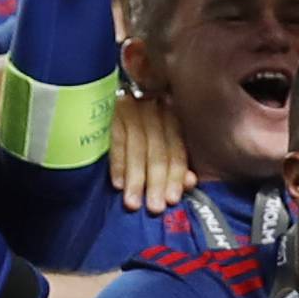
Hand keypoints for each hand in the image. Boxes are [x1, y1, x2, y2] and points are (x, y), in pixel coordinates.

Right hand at [109, 87, 194, 212]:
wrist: (108, 89)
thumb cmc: (142, 122)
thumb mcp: (165, 132)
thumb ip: (175, 156)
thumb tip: (190, 182)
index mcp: (172, 115)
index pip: (176, 148)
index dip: (176, 175)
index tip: (173, 199)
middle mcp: (154, 110)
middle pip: (158, 150)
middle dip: (157, 181)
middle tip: (155, 207)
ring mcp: (130, 109)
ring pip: (138, 148)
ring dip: (136, 179)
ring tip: (133, 203)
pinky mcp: (108, 112)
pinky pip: (115, 141)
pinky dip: (117, 164)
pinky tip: (117, 184)